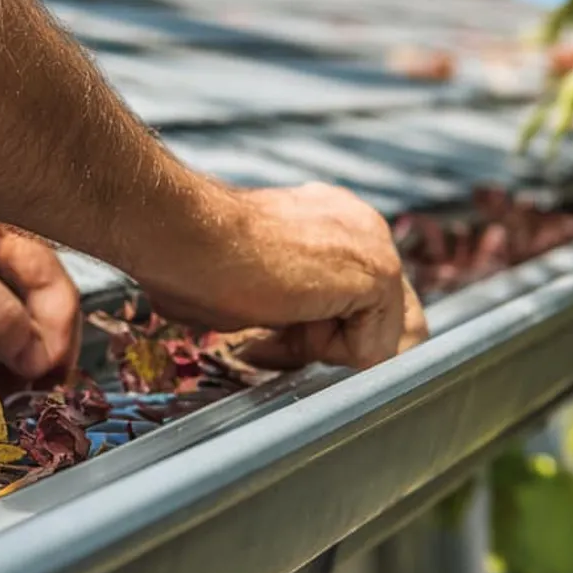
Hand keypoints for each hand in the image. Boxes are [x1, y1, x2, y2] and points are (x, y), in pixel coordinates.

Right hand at [134, 183, 428, 369]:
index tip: (270, 333)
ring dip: (325, 344)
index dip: (319, 329)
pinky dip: (330, 350)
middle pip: (383, 320)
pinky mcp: (378, 273)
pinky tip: (291, 311)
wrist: (189, 234)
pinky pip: (375, 349)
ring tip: (277, 312)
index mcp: (333, 222)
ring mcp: (376, 246)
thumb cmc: (199, 258)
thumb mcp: (259, 285)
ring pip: (379, 337)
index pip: (361, 299)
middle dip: (334, 342)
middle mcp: (363, 226)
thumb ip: (293, 304)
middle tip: (276, 335)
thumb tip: (295, 340)